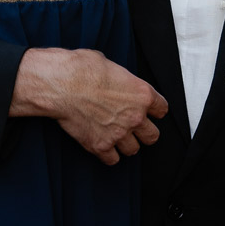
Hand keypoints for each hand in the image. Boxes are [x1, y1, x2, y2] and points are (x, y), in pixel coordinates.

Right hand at [18, 47, 167, 164]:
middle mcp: (135, 116)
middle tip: (134, 128)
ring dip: (126, 144)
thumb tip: (116, 81)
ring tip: (116, 137)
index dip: (154, 111)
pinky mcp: (100, 146)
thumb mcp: (110, 65)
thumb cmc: (82, 69)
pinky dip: (108, 155)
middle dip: (144, 132)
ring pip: (133, 150)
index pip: (162, 110)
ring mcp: (119, 133)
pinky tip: (103, 145)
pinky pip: (112, 160)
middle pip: (153, 136)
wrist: (62, 84)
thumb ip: (121, 80)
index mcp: (142, 94)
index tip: (148, 112)